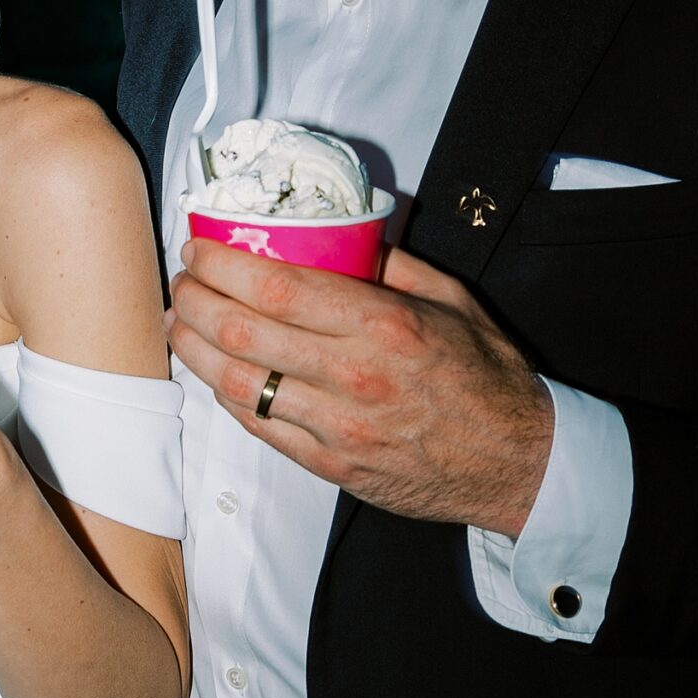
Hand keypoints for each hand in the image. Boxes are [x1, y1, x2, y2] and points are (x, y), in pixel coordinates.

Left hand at [167, 238, 553, 536]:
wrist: (517, 464)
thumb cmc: (487, 379)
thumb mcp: (453, 301)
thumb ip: (394, 263)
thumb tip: (346, 233)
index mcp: (383, 325)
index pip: (278, 288)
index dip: (224, 266)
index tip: (201, 249)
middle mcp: (353, 375)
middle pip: (244, 331)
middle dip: (196, 300)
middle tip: (183, 281)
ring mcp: (338, 426)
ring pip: (240, 383)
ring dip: (195, 349)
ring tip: (180, 322)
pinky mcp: (330, 465)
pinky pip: (260, 426)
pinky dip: (226, 394)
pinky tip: (214, 371)